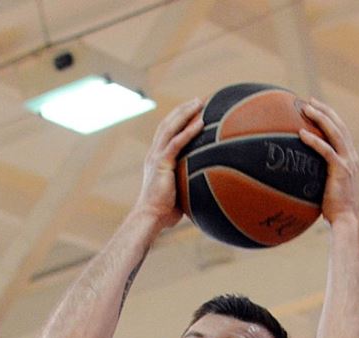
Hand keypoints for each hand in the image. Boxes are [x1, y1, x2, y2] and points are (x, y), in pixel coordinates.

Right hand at [136, 97, 202, 229]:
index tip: (191, 111)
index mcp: (156, 159)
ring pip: (170, 127)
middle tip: (198, 100)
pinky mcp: (161, 163)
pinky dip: (188, 131)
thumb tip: (207, 186)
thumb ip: (189, 184)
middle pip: (167, 124)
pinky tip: (200, 122)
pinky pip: (176, 143)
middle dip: (182, 110)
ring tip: (199, 102)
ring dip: (185, 113)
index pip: (166, 132)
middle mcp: (154, 153)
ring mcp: (156, 157)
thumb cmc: (164, 212)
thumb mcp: (179, 193)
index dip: (177, 119)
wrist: (150, 217)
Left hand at [293, 98, 358, 223]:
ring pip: (335, 133)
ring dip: (320, 118)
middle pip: (339, 126)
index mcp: (350, 159)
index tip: (317, 107)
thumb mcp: (328, 188)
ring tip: (306, 109)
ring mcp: (347, 162)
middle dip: (325, 110)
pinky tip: (301, 134)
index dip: (330, 117)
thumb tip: (299, 175)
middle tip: (309, 101)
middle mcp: (351, 157)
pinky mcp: (340, 170)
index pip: (342, 131)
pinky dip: (314, 141)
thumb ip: (320, 177)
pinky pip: (326, 151)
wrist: (347, 220)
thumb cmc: (335, 210)